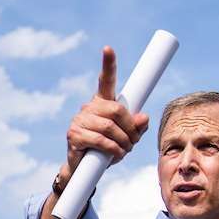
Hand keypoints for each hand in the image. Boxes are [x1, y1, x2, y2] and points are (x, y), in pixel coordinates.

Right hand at [62, 47, 149, 179]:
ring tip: (125, 150)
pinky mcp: (74, 135)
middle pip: (116, 109)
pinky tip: (116, 154)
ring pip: (109, 127)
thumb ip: (137, 127)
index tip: (108, 49)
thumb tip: (144, 117)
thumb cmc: (105, 150)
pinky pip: (100, 140)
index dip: (108, 64)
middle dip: (130, 127)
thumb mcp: (126, 138)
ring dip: (123, 141)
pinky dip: (113, 149)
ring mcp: (79, 120)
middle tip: (134, 142)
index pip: (106, 81)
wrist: (82, 170)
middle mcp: (89, 107)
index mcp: (102, 103)